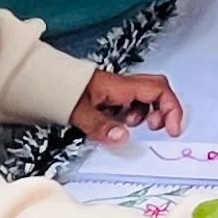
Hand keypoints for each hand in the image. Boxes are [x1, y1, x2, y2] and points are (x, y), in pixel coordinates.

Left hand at [69, 69, 184, 142]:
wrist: (46, 80)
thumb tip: (123, 137)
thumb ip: (100, 125)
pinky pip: (131, 104)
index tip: (171, 129)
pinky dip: (133, 116)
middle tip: (156, 129)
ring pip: (146, 98)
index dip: (171, 109)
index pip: (159, 90)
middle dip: (164, 110)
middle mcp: (123, 86)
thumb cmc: (62, 90)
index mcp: (121, 86)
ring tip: (131, 128)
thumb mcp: (78, 111)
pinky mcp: (110, 97)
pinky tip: (119, 125)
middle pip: (158, 91)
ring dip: (147, 115)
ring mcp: (117, 91)